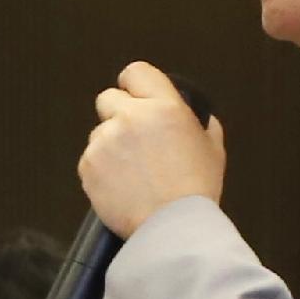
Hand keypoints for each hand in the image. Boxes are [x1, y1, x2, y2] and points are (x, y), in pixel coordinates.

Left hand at [78, 61, 226, 238]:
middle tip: (134, 137)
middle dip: (118, 113)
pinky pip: (89, 159)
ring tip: (133, 171)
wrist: (172, 227)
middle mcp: (130, 118)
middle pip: (107, 98)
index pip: (135, 72)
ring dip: (110, 145)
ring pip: (98, 132)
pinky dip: (100, 169)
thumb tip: (192, 114)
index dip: (134, 84)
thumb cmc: (195, 190)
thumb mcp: (211, 147)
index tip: (136, 95)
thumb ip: (199, 122)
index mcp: (163, 107)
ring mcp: (104, 141)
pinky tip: (122, 184)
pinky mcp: (88, 166)